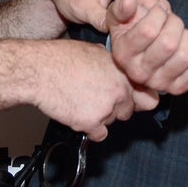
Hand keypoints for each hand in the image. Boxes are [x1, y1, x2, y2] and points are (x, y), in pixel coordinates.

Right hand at [32, 39, 153, 141]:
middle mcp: (119, 90)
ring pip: (111, 122)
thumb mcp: (94, 51)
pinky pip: (99, 134)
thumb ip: (112, 65)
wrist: (39, 71)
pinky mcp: (92, 123)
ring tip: (80, 100)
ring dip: (99, 117)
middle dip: (114, 108)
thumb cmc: (61, 58)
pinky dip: (89, 129)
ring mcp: (107, 108)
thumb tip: (119, 72)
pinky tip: (77, 113)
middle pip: (127, 111)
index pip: (147, 96)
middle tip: (95, 98)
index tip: (133, 102)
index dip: (137, 99)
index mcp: (122, 72)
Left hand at [38, 0, 170, 32]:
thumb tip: (121, 32)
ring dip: (151, 23)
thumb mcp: (82, 8)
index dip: (152, 25)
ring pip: (155, 5)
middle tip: (147, 47)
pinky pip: (147, 5)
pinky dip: (146, 19)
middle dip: (155, 26)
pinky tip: (139, 35)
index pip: (151, 3)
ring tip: (144, 43)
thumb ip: (102, 18)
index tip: (147, 45)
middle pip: (158, 4)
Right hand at [106, 0, 187, 94]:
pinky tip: (186, 45)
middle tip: (170, 20)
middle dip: (174, 23)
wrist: (141, 53)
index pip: (148, 30)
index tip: (157, 11)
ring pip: (185, 56)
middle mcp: (139, 73)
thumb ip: (121, 8)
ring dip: (186, 36)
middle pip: (169, 44)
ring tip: (178, 33)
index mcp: (123, 54)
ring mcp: (159, 83)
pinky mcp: (178, 88)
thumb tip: (129, 1)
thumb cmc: (131, 30)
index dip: (158, 13)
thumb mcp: (119, 17)